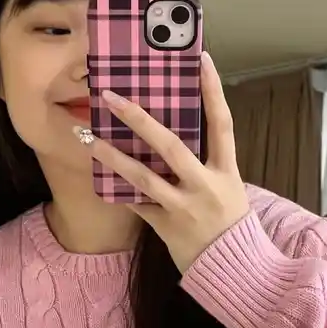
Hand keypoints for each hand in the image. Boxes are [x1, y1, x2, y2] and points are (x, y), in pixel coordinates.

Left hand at [80, 53, 250, 273]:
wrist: (235, 268)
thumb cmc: (231, 223)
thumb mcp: (229, 187)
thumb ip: (206, 163)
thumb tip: (177, 133)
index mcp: (226, 171)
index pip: (222, 123)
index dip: (213, 90)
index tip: (202, 59)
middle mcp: (205, 185)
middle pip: (171, 146)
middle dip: (139, 120)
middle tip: (113, 98)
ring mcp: (184, 207)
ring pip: (144, 177)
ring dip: (114, 157)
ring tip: (91, 139)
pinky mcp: (167, 227)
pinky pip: (137, 204)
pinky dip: (120, 191)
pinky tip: (100, 178)